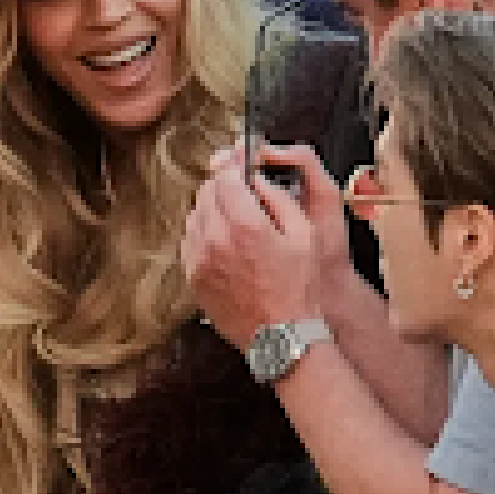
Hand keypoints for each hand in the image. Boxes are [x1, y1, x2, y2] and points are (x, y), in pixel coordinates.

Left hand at [182, 143, 343, 350]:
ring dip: (211, 207)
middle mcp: (215, 239)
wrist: (281, 336)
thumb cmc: (299, 288)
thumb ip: (279, 198)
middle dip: (222, 183)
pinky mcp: (193, 278)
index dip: (232, 162)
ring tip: (233, 214)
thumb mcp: (304, 234)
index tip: (239, 157)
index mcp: (245, 224)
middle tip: (238, 184)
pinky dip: (203, 232)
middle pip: (207, 192)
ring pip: (195, 216)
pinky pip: (190, 242)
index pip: (225, 175)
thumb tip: (258, 179)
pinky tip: (222, 239)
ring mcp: (200, 260)